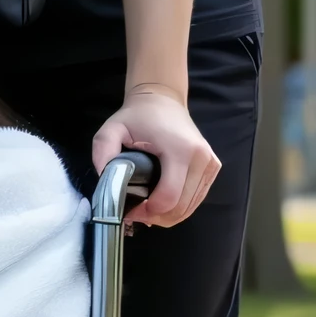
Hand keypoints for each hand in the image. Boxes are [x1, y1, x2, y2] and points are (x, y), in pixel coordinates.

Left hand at [91, 88, 220, 227]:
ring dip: (167, 215)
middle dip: (156, 217)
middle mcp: (202, 159)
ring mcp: (211, 164)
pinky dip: (179, 207)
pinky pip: (196, 199)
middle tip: (135, 212)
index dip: (148, 212)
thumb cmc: (138, 116)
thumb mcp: (111, 130)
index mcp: (181, 150)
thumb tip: (106, 181)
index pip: (169, 198)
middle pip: (181, 208)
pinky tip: (161, 201)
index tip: (130, 210)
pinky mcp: (213, 168)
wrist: (163, 100)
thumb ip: (103, 153)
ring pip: (190, 208)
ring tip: (146, 207)